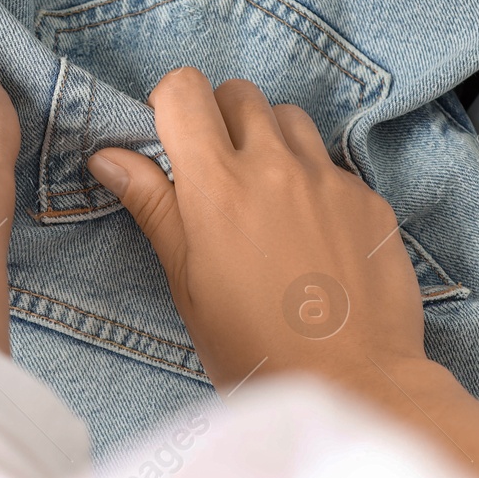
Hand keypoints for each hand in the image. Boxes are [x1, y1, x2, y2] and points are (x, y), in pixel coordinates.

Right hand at [91, 70, 478, 477]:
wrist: (353, 386)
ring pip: (290, 117)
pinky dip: (312, 180)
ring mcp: (328, 179)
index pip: (185, 91)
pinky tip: (309, 233)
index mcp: (217, 188)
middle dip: (220, 118)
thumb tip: (109, 156)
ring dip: (269, 139)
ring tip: (264, 197)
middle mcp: (275, 167)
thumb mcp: (188, 284)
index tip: (169, 136)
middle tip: (215, 172)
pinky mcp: (369, 199)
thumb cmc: (256, 350)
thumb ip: (154, 207)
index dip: (169, 104)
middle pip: (239, 93)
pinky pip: (331, 163)